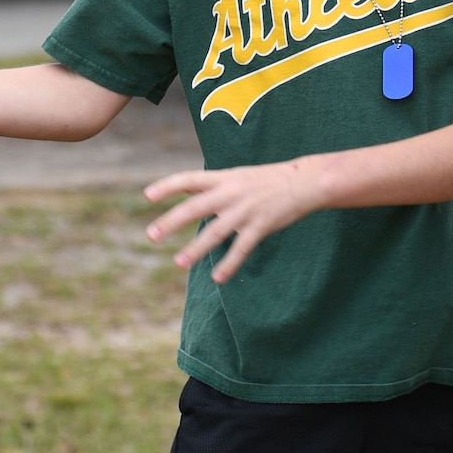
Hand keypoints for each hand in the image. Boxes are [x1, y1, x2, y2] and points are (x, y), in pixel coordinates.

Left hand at [143, 158, 328, 283]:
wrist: (304, 181)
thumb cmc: (267, 179)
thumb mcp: (238, 176)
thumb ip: (213, 185)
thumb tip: (186, 190)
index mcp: (223, 178)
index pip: (189, 179)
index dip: (168, 186)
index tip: (147, 196)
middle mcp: (231, 193)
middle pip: (194, 207)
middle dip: (171, 221)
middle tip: (151, 235)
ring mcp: (245, 210)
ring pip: (215, 232)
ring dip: (195, 249)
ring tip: (179, 262)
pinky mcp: (261, 225)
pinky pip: (241, 248)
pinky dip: (229, 264)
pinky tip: (218, 277)